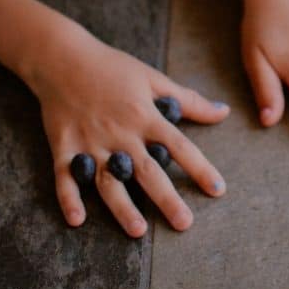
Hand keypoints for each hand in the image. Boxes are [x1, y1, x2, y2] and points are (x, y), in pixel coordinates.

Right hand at [30, 24, 229, 235]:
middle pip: (147, 170)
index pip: (179, 146)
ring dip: (122, 207)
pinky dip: (69, 198)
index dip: (200, 167)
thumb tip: (223, 111)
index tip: (218, 189)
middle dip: (167, 198)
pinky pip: (65, 176)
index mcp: (145, 115)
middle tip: (184, 223)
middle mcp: (120, 132)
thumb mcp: (153, 78)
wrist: (64, 58)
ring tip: (138, 230)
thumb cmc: (113, 67)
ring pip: (108, 180)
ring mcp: (91, 141)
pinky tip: (77, 220)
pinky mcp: (64, 146)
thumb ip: (187, 100)